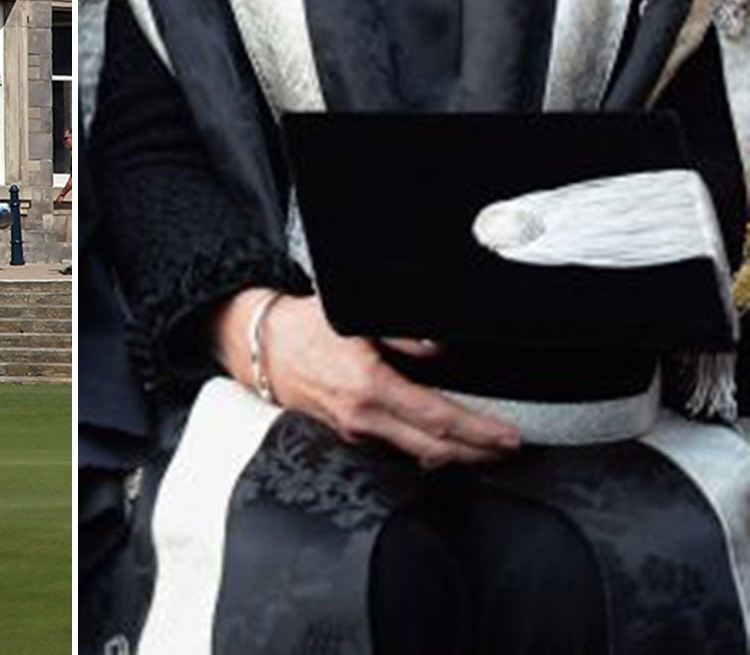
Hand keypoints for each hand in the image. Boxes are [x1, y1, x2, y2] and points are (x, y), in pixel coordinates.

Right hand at [212, 291, 519, 469]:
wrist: (258, 345)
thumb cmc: (301, 326)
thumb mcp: (350, 314)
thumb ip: (400, 331)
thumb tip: (438, 348)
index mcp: (368, 387)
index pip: (437, 419)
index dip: (477, 431)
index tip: (508, 436)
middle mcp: (362, 417)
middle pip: (433, 449)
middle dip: (477, 452)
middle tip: (509, 449)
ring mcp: (353, 430)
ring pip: (415, 455)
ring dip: (454, 455)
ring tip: (484, 449)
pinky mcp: (345, 432)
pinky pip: (393, 448)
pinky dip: (424, 450)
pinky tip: (439, 446)